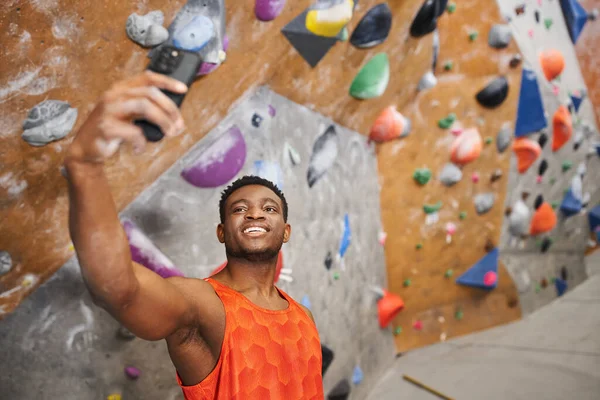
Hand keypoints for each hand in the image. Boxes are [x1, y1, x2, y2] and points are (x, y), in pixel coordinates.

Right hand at [65, 71, 187, 164]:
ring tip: (170, 133)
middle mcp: (114, 95)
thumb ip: (145, 108)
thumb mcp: (129, 114)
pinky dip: (142, 142)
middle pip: (150, 93)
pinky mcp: (106, 127)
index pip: (147, 77)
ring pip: (144, 106)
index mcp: (121, 89)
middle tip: (179, 125)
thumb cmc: (112, 130)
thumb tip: (174, 114)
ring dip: (163, 121)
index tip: (183, 89)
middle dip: (170, 108)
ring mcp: (109, 110)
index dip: (167, 81)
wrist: (86, 147)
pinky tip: (141, 148)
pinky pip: (133, 131)